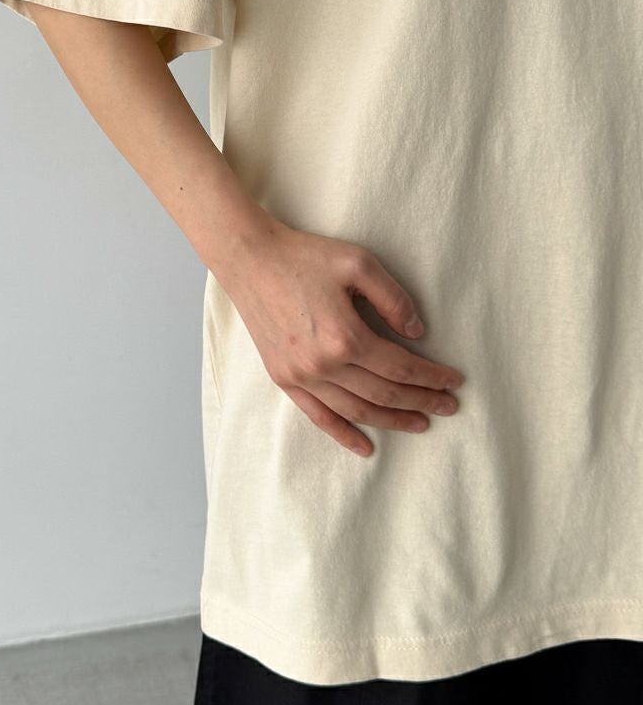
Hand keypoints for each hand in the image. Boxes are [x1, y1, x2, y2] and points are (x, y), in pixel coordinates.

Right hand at [210, 219, 464, 457]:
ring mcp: (301, 376)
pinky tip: (366, 448)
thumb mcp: (359, 263)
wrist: (250, 260)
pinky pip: (319, 416)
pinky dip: (344, 435)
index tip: (454, 381)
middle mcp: (323, 365)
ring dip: (392, 421)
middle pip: (384, 394)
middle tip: (449, 406)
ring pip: (357, 411)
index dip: (431, 377)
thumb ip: (393, 299)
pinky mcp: (283, 378)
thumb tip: (418, 333)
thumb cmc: (304, 256)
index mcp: (345, 336)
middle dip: (422, 401)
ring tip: (420, 423)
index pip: (401, 367)